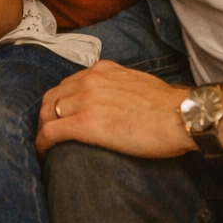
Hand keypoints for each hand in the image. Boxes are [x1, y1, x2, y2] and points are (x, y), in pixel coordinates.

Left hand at [35, 60, 194, 158]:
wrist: (179, 115)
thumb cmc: (168, 106)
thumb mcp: (137, 83)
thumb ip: (118, 87)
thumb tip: (115, 102)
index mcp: (102, 70)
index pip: (68, 83)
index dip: (61, 101)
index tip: (62, 114)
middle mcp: (89, 80)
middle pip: (52, 96)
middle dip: (46, 114)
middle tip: (49, 132)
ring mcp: (85, 100)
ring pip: (47, 113)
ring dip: (43, 129)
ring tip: (46, 145)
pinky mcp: (85, 123)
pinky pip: (51, 132)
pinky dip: (42, 142)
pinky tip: (43, 153)